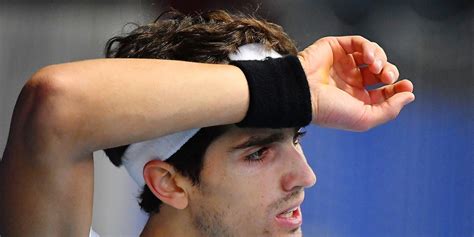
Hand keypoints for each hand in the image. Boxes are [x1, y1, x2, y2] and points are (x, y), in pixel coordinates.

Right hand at [298, 36, 414, 130]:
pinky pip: (359, 43)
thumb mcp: (365, 118)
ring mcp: (343, 63)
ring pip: (373, 55)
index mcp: (356, 99)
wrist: (302, 94)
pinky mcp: (336, 48)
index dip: (397, 88)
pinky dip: (369, 48)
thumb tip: (409, 95)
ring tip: (377, 68)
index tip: (406, 86)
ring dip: (381, 59)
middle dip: (390, 72)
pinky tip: (369, 58)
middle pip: (381, 71)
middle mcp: (350, 80)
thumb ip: (390, 109)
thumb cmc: (329, 111)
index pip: (383, 90)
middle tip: (388, 78)